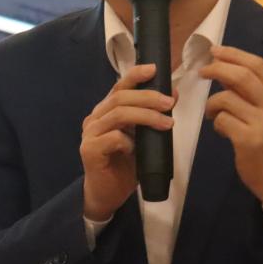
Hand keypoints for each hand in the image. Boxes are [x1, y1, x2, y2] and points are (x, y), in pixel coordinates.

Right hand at [80, 64, 174, 221]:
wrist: (107, 195)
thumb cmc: (125, 165)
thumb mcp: (144, 138)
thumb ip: (152, 117)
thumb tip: (173, 95)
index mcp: (106, 111)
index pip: (119, 87)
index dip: (135, 75)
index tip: (154, 68)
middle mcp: (95, 118)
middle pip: (120, 97)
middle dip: (148, 97)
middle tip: (169, 103)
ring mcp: (90, 133)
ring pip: (118, 114)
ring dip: (146, 116)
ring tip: (166, 123)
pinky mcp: (89, 150)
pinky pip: (113, 138)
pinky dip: (129, 141)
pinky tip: (136, 150)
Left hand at [201, 45, 262, 210]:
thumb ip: (251, 91)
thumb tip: (223, 67)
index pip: (259, 65)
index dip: (235, 54)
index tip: (215, 51)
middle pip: (242, 76)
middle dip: (218, 69)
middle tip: (203, 72)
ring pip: (227, 98)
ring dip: (212, 103)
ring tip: (212, 112)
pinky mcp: (249, 140)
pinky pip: (222, 120)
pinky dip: (216, 121)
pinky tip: (221, 129)